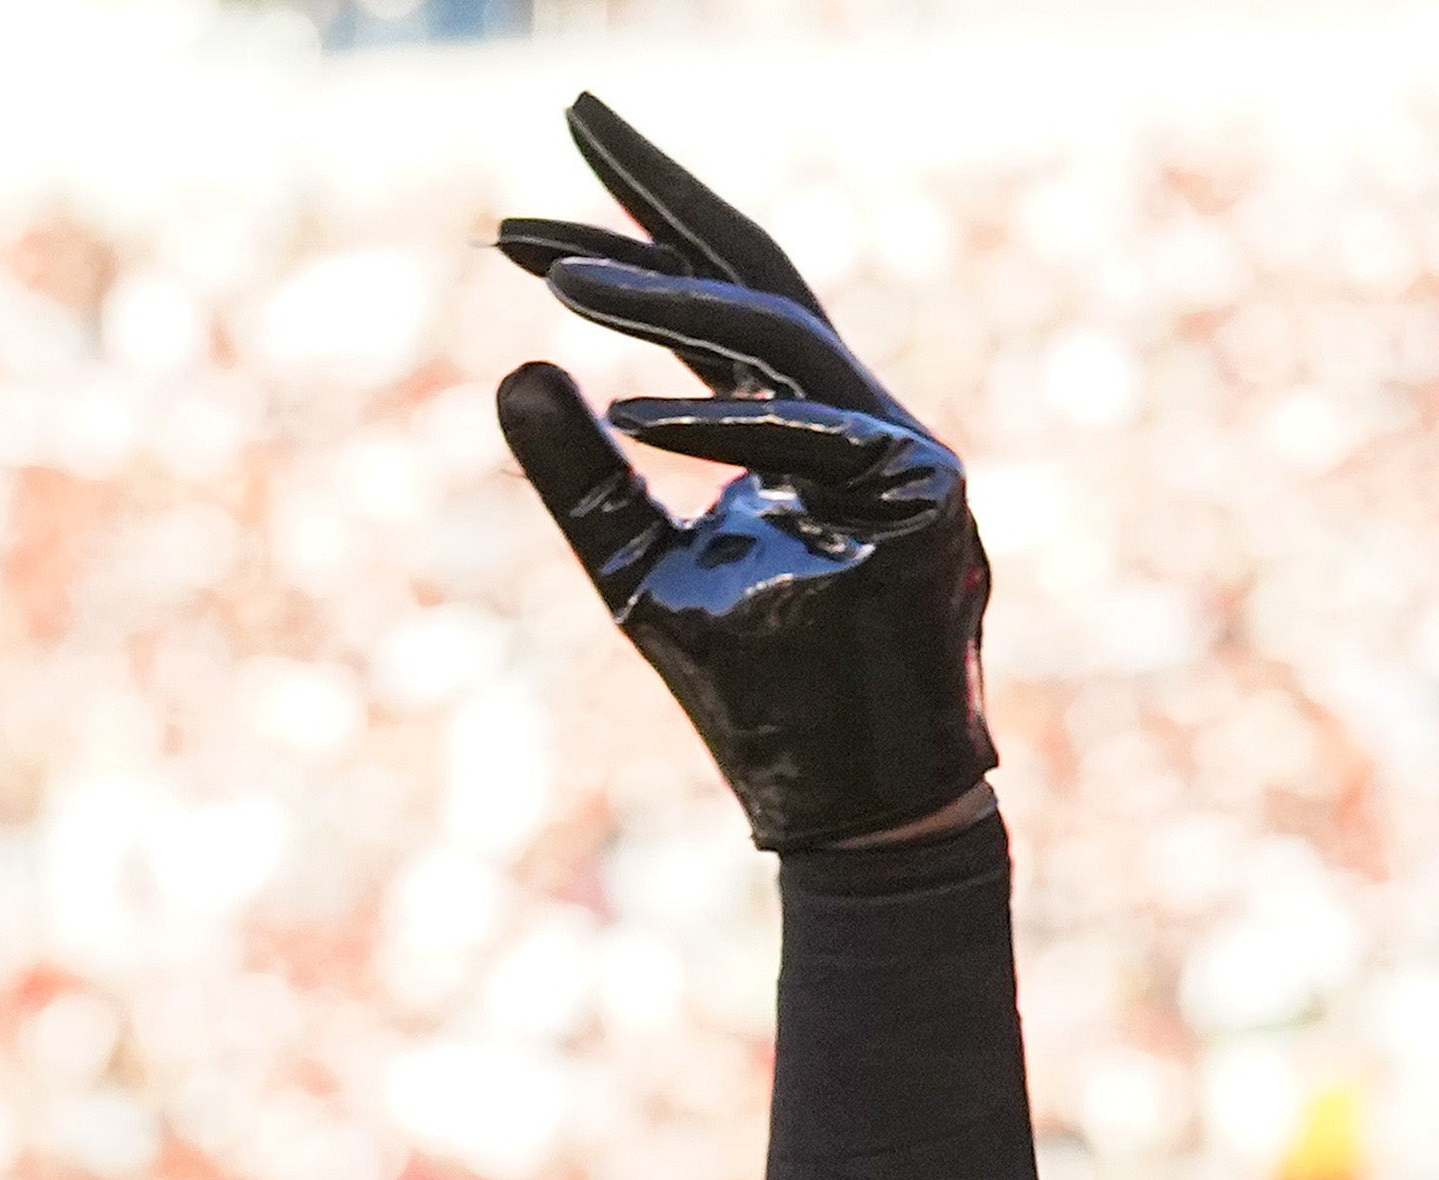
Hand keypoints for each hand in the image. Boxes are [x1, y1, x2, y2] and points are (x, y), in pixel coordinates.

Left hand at [491, 96, 992, 852]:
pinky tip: (628, 409)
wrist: (854, 810)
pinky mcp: (926, 503)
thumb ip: (579, 476)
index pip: (718, 300)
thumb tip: (511, 366)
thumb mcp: (635, 573)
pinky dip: (719, 426)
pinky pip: (810, 442)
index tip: (521, 213)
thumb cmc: (755, 698)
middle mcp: (859, 416)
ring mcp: (905, 452)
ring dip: (663, 302)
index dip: (635, 237)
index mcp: (802, 423)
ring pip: (777, 342)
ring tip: (552, 273)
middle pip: (759, 272)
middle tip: (575, 109)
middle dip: (663, 192)